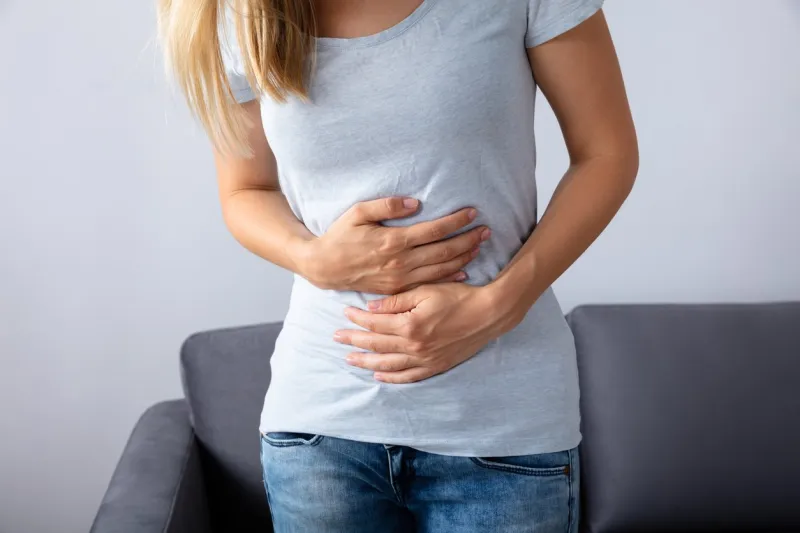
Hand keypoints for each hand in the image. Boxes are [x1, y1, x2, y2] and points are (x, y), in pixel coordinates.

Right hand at [302, 197, 490, 293]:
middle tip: (486, 230)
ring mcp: (400, 279)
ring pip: (440, 269)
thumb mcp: (357, 213)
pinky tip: (463, 271)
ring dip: (464, 257)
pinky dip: (449, 277)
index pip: (433, 230)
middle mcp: (400, 262)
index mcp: (393, 241)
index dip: (456, 221)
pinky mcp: (398, 289)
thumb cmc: (340, 236)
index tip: (473, 212)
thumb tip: (416, 203)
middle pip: (444, 251)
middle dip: (468, 240)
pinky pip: (429, 284)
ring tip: (480, 246)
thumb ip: (387, 206)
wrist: (324, 268)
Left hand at [334, 283, 517, 382]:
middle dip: (354, 341)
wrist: (488, 314)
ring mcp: (425, 359)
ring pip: (388, 364)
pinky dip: (391, 377)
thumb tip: (371, 308)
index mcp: (410, 325)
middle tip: (336, 338)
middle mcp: (415, 346)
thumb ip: (396, 301)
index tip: (345, 313)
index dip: (358, 319)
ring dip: (366, 361)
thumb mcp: (426, 291)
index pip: (375, 324)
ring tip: (349, 358)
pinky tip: (378, 375)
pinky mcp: (436, 366)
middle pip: (377, 345)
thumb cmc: (458, 296)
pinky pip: (408, 376)